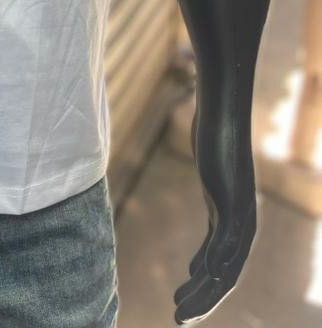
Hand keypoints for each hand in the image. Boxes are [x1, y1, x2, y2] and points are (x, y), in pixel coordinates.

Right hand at [172, 106, 257, 323]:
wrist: (223, 113)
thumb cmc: (215, 138)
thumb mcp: (213, 177)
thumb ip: (215, 199)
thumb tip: (211, 204)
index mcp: (235, 221)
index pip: (221, 267)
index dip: (203, 289)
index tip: (183, 304)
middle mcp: (241, 222)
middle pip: (224, 274)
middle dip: (202, 300)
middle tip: (178, 322)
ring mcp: (239, 211)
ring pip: (225, 263)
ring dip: (204, 290)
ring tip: (182, 310)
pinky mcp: (232, 198)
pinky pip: (225, 236)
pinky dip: (215, 258)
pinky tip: (202, 274)